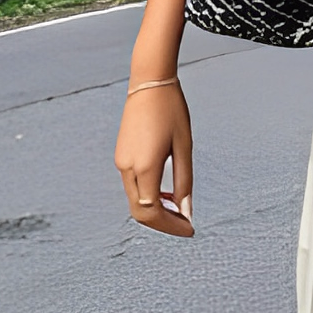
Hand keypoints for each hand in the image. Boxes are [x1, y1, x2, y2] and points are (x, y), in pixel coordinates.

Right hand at [114, 80, 193, 238]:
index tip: (191, 230)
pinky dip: (149, 197)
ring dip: (156, 211)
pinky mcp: (121, 156)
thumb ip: (185, 182)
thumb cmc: (172, 111)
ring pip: (135, 201)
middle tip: (186, 225)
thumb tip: (187, 211)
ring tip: (179, 210)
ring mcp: (121, 162)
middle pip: (141, 212)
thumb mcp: (184, 147)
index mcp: (144, 167)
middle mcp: (127, 168)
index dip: (172, 226)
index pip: (153, 212)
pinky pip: (133, 187)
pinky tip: (167, 193)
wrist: (149, 82)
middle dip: (163, 223)